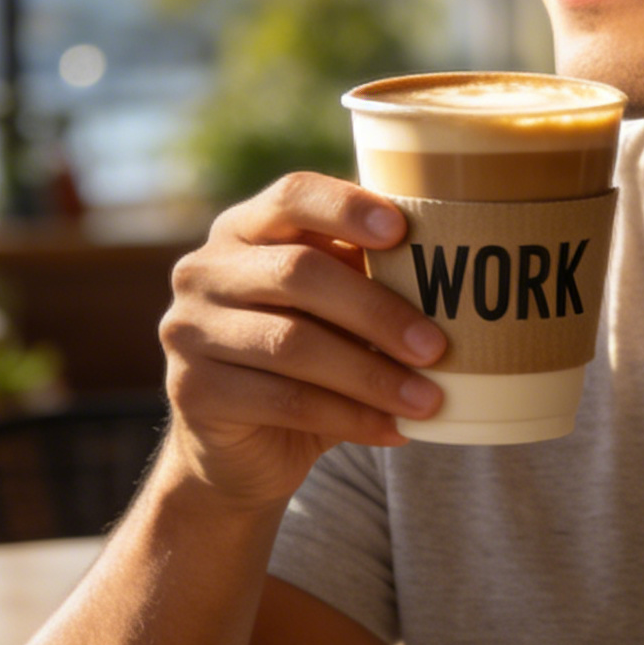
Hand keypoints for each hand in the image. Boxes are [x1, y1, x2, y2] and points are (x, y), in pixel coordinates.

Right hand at [158, 173, 446, 508]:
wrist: (238, 448)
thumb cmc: (305, 359)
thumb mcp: (333, 311)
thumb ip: (367, 279)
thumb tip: (454, 276)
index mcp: (245, 229)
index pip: (292, 196)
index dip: (347, 208)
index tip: (402, 231)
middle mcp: (205, 270)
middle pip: (298, 273)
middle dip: (377, 311)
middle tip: (437, 346)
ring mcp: (189, 330)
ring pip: (292, 344)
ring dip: (372, 375)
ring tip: (429, 400)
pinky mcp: (192, 391)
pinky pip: (284, 401)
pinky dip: (350, 417)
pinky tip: (394, 430)